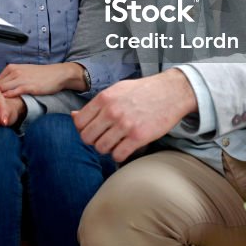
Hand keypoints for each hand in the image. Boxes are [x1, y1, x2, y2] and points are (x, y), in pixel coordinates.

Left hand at [0, 62, 84, 96]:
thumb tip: (1, 89)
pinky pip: (13, 93)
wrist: (57, 74)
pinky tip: (6, 106)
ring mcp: (21, 78)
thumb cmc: (40, 75)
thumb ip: (12, 78)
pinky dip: (8, 99)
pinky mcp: (28, 86)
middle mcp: (14, 71)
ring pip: (3, 89)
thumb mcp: (23, 72)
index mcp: (11, 68)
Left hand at [72, 69, 197, 161]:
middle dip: (94, 140)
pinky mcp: (138, 137)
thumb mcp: (116, 90)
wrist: (171, 92)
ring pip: (101, 148)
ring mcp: (124, 125)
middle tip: (104, 137)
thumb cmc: (142, 91)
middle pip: (87, 138)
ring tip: (116, 142)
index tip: (93, 129)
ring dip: (107, 148)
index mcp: (104, 98)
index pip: (79, 122)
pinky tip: (126, 146)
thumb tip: (73, 116)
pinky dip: (119, 154)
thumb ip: (95, 104)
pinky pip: (118, 155)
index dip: (83, 129)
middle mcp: (111, 112)